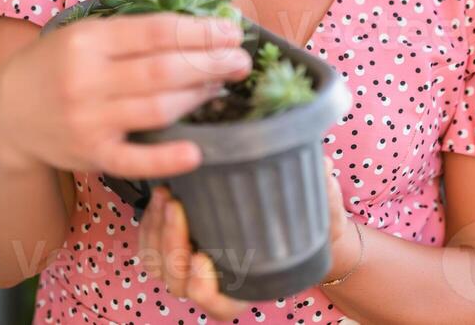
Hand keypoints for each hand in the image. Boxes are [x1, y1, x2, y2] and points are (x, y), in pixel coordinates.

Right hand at [0, 12, 252, 178]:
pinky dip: (167, 158)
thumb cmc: (54, 66)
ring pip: (157, 109)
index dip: (200, 32)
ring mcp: (89, 120)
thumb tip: (198, 27)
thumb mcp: (81, 35)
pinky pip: (134, 160)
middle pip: (163, 71)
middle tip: (241, 60)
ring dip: (198, 97)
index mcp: (87, 41)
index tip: (231, 31)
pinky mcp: (91, 155)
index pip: (156, 32)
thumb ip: (131, 32)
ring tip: (222, 86)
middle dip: (210, 63)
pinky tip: (197, 150)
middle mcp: (87, 80)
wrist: (5, 114)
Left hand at [137, 157, 357, 320]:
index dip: (206, 291)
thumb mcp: (326, 215)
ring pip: (160, 264)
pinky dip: (149, 223)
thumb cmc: (310, 225)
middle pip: (180, 282)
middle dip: (173, 245)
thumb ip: (325, 199)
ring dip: (157, 232)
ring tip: (166, 195)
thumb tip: (324, 167)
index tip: (203, 260)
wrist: (294, 219)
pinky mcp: (176, 243)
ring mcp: (192, 266)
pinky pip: (150, 245)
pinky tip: (159, 194)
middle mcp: (217, 283)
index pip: (221, 306)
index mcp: (249, 287)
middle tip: (177, 208)